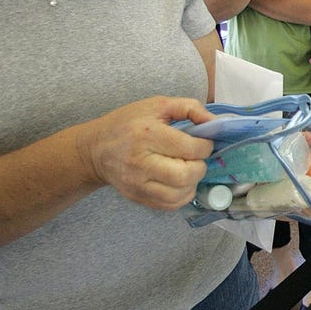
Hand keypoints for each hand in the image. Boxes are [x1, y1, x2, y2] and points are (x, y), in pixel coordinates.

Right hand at [78, 97, 215, 209]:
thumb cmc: (128, 123)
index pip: (190, 148)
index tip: (203, 142)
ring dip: (192, 182)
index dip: (205, 146)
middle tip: (195, 158)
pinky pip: (170, 205)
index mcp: (147, 135)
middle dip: (200, 166)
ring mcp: (137, 183)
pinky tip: (179, 182)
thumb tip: (214, 124)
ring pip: (179, 194)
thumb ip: (190, 108)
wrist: (96, 149)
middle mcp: (140, 162)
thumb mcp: (157, 105)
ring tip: (187, 168)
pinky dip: (182, 195)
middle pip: (185, 175)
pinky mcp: (137, 197)